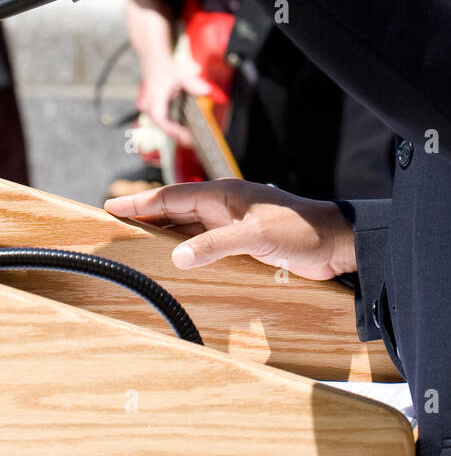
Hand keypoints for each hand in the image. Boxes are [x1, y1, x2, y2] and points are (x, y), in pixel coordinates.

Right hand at [104, 178, 356, 279]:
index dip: (140, 202)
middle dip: (146, 216)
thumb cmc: (300, 231)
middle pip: (176, 209)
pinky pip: (205, 242)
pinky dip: (186, 249)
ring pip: (189, 226)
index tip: (111, 206)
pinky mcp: (245, 241)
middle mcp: (226, 205)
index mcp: (224, 194)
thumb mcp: (256, 237)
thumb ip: (217, 244)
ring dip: (164, 233)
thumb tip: (177, 257)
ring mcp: (235, 222)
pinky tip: (176, 261)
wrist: (335, 242)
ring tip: (136, 243)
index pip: (172, 196)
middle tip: (115, 225)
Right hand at [137, 59, 208, 147]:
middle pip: (161, 125)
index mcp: (155, 98)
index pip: (161, 120)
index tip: (186, 137)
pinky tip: (181, 127)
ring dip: (173, 130)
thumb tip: (206, 91)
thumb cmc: (164, 67)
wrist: (152, 60)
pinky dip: (170, 124)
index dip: (173, 130)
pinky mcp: (150, 108)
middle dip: (176, 134)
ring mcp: (148, 107)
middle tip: (192, 140)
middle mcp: (148, 105)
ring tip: (188, 136)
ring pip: (161, 124)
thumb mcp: (181, 75)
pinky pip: (160, 120)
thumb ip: (194, 84)